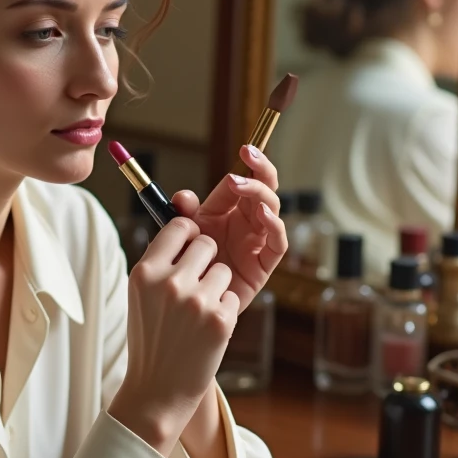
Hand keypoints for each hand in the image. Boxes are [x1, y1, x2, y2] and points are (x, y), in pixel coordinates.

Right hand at [109, 217, 236, 455]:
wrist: (158, 389)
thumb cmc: (150, 338)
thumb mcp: (141, 295)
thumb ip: (160, 262)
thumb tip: (185, 224)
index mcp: (145, 273)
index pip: (178, 227)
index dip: (188, 234)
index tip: (189, 247)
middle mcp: (169, 283)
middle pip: (206, 244)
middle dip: (206, 260)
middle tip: (196, 284)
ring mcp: (196, 301)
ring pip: (223, 270)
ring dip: (217, 287)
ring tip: (198, 312)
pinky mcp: (221, 320)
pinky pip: (232, 296)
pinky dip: (224, 311)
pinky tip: (206, 330)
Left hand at [171, 145, 287, 312]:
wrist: (187, 308)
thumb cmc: (185, 268)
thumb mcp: (181, 236)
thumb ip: (182, 214)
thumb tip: (185, 196)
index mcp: (226, 209)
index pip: (244, 178)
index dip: (249, 162)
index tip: (245, 149)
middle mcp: (245, 221)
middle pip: (264, 188)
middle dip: (260, 170)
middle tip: (250, 158)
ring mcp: (257, 241)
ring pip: (271, 209)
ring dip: (261, 194)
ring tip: (244, 187)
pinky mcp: (264, 265)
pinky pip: (277, 243)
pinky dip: (273, 226)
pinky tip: (262, 215)